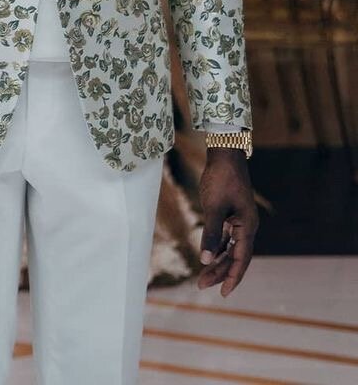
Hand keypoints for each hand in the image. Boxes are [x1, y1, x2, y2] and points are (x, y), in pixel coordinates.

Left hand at [197, 148, 257, 296]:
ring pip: (229, 248)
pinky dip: (216, 248)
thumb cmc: (221, 179)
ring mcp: (239, 221)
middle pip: (235, 257)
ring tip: (202, 277)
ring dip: (217, 261)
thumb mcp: (214, 207)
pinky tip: (207, 256)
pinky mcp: (230, 214)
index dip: (232, 277)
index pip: (241, 259)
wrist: (225, 156)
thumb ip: (211, 233)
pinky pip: (225, 238)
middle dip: (219, 272)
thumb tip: (205, 259)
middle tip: (201, 286)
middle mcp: (247, 227)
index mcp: (248, 227)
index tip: (223, 293)